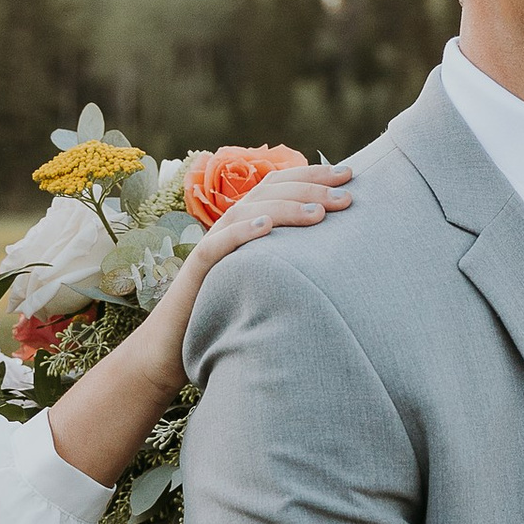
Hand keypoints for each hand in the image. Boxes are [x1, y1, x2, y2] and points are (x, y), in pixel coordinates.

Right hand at [48, 164, 352, 489]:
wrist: (174, 349)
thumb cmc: (226, 315)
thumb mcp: (266, 281)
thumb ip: (290, 261)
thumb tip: (337, 252)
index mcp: (246, 225)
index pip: (279, 186)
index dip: (312, 175)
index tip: (350, 175)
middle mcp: (229, 228)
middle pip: (269, 192)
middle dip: (311, 188)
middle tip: (347, 193)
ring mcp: (211, 246)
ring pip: (248, 213)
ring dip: (285, 208)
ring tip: (319, 213)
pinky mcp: (196, 272)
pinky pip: (217, 246)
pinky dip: (241, 233)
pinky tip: (266, 227)